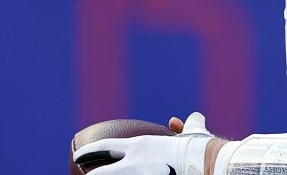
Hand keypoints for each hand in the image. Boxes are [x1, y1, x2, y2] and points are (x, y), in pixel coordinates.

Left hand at [73, 112, 214, 174]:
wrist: (208, 164)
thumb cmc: (200, 149)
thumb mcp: (191, 134)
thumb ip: (187, 127)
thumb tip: (189, 118)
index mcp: (139, 146)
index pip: (104, 148)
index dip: (88, 153)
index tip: (78, 157)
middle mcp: (133, 164)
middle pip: (100, 174)